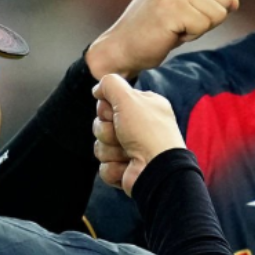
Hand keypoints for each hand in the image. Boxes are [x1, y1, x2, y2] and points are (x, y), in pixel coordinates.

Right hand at [85, 0, 238, 79]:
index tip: (181, 11)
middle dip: (206, 17)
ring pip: (218, 13)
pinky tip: (169, 32)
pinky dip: (190, 35)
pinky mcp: (171, 7)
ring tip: (173, 25)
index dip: (208, 5)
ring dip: (198, 27)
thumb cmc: (155, 27)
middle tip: (177, 20)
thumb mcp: (184, 1)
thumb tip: (235, 2)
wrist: (123, 46)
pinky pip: (204, 26)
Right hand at [92, 74, 185, 195]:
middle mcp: (139, 127)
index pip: (110, 102)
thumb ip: (110, 84)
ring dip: (110, 149)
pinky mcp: (126, 170)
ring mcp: (132, 150)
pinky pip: (104, 167)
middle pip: (101, 124)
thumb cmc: (146, 131)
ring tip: (127, 152)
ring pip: (101, 146)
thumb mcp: (128, 98)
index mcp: (144, 107)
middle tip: (121, 133)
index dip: (106, 108)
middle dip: (106, 130)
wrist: (157, 168)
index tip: (115, 112)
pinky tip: (128, 167)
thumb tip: (97, 90)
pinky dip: (114, 168)